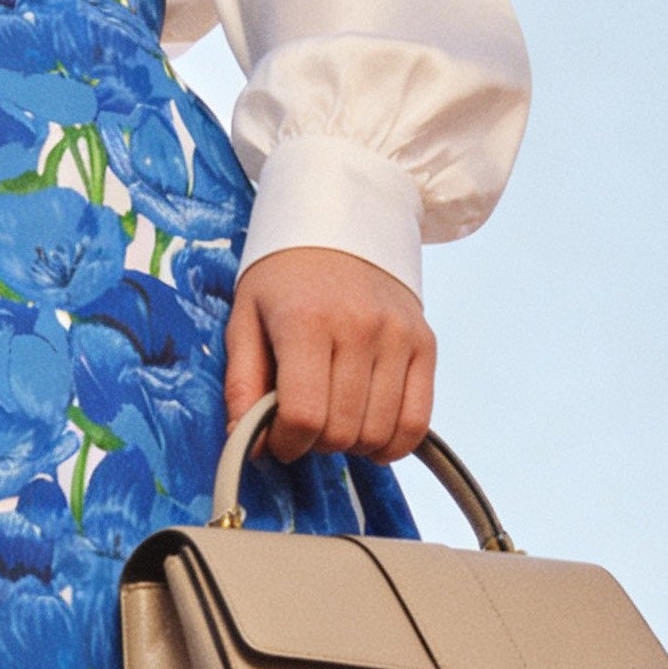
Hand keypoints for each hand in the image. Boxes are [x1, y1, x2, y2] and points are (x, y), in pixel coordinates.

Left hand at [223, 246, 436, 464]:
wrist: (342, 223)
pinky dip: (392, 444)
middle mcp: (359, 327)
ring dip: (351, 445)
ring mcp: (398, 337)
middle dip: (315, 444)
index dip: (285, 443)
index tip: (276, 438)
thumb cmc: (284, 277)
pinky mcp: (425, 344)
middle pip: (341, 431)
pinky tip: (369, 435)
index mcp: (306, 321)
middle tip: (303, 424)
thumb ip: (241, 384)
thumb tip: (247, 444)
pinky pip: (417, 422)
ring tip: (333, 421)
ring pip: (378, 433)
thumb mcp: (245, 319)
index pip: (303, 415)